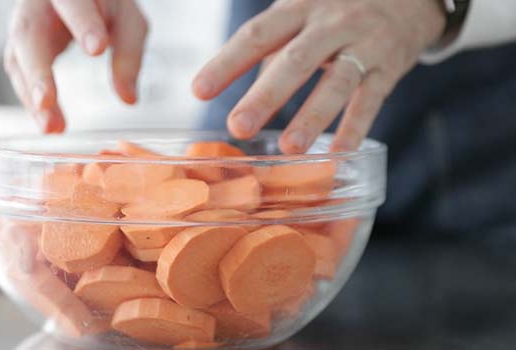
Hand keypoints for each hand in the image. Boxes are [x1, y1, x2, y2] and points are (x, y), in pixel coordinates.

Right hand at [4, 0, 147, 132]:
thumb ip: (128, 55)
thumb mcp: (128, 22)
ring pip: (18, 58)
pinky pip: (20, 75)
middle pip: (29, 34)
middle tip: (47, 100)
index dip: (84, 24)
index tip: (97, 48)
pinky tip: (47, 121)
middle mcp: (38, 4)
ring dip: (33, 96)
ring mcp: (25, 25)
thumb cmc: (104, 4)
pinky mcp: (21, 48)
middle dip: (37, 70)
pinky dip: (32, 101)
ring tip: (51, 126)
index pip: (73, 2)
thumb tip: (128, 98)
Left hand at [193, 0, 445, 152]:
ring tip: (288, 149)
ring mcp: (362, 45)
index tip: (198, 91)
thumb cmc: (337, 12)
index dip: (226, 63)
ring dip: (311, 117)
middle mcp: (330, 23)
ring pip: (336, 83)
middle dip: (265, 96)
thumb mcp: (303, 14)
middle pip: (294, 60)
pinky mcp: (389, 67)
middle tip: (238, 127)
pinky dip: (354, 128)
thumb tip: (242, 96)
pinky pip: (371, 100)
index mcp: (298, 8)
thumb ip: (273, 50)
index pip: (257, 35)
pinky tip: (338, 154)